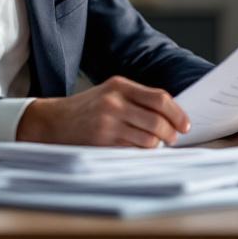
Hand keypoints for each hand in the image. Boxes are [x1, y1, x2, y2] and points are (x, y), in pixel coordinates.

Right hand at [16, 76, 190, 146]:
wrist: (52, 121)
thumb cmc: (86, 108)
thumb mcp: (109, 93)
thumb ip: (137, 99)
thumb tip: (171, 115)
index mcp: (119, 85)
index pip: (160, 98)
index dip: (177, 113)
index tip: (185, 124)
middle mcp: (114, 102)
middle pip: (157, 121)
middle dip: (171, 133)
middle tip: (173, 138)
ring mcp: (107, 123)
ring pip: (148, 139)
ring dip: (157, 145)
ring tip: (156, 145)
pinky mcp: (102, 142)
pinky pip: (133, 151)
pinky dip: (141, 153)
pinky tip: (139, 150)